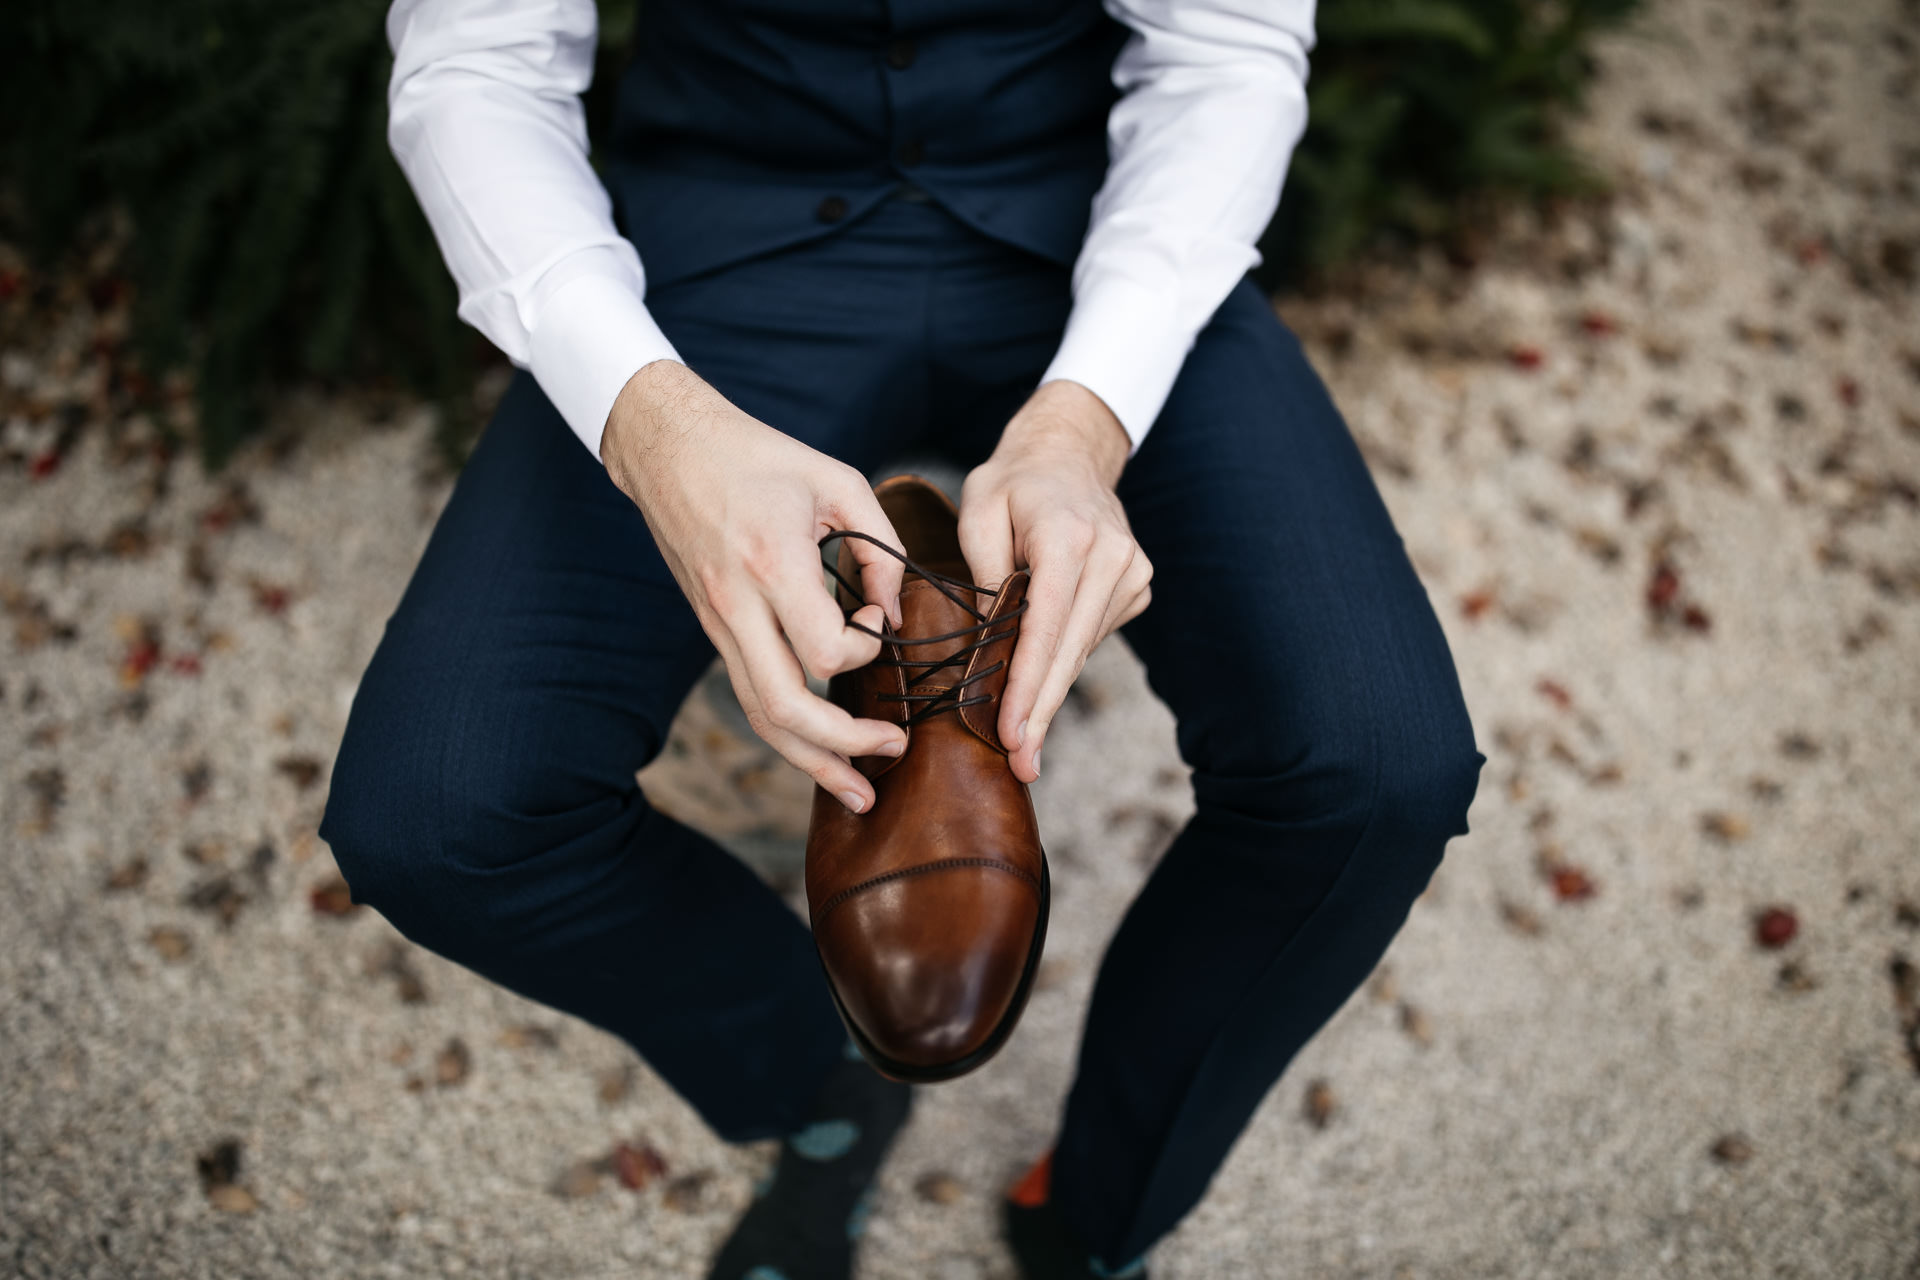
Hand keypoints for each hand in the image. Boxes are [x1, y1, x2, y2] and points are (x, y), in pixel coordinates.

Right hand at [601, 360, 909, 812]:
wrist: (669, 447)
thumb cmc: (759, 456)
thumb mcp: (838, 482)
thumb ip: (881, 549)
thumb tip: (897, 613)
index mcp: (773, 565)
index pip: (827, 651)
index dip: (867, 650)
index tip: (879, 614)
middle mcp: (737, 606)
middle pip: (784, 709)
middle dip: (842, 746)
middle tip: (893, 751)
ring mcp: (717, 623)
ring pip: (759, 716)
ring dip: (811, 761)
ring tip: (857, 791)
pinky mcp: (712, 629)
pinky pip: (749, 694)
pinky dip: (787, 730)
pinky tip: (818, 749)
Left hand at [957, 379, 1151, 782]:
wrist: (1070, 453)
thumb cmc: (1014, 482)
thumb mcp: (979, 510)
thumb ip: (984, 573)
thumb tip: (994, 641)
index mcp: (1070, 537)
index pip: (1046, 628)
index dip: (1027, 687)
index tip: (1011, 733)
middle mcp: (1113, 557)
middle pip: (1070, 652)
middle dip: (1040, 712)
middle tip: (1022, 765)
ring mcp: (1132, 572)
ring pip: (1082, 651)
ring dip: (1049, 693)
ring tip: (1024, 742)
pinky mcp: (1137, 586)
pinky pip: (1091, 636)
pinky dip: (1063, 661)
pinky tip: (1038, 684)